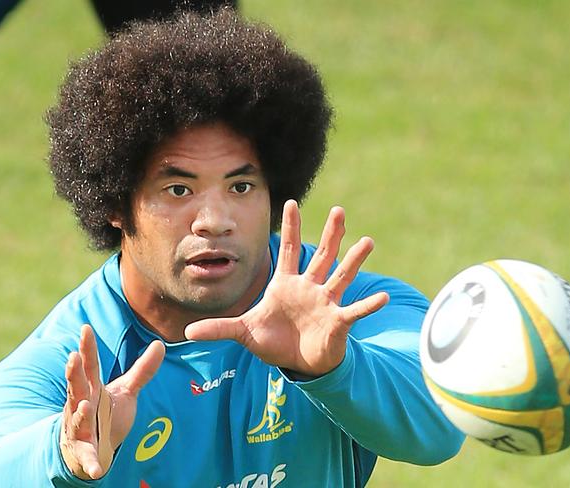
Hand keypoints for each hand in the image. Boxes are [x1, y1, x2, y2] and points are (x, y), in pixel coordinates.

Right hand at [60, 325, 164, 478]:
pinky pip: (87, 457)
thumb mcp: (126, 390)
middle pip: (77, 386)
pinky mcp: (83, 450)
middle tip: (73, 357)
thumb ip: (142, 370)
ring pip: (77, 418)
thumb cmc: (105, 413)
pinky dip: (91, 463)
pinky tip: (97, 470)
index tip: (86, 328)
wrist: (93, 448)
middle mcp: (81, 404)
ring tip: (85, 405)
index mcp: (92, 387)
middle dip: (73, 373)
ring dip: (80, 413)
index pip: (90, 365)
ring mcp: (79, 428)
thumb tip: (160, 344)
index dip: (87, 347)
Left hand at [184, 200, 388, 376]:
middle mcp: (309, 287)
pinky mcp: (337, 322)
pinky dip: (367, 305)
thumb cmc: (274, 341)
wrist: (298, 362)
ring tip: (367, 241)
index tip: (291, 201)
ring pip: (341, 276)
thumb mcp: (245, 333)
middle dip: (330, 234)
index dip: (290, 227)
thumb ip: (219, 328)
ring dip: (353, 260)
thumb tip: (187, 332)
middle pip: (321, 256)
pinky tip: (382, 298)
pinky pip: (354, 312)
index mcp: (286, 284)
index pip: (289, 250)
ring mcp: (325, 303)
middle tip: (339, 210)